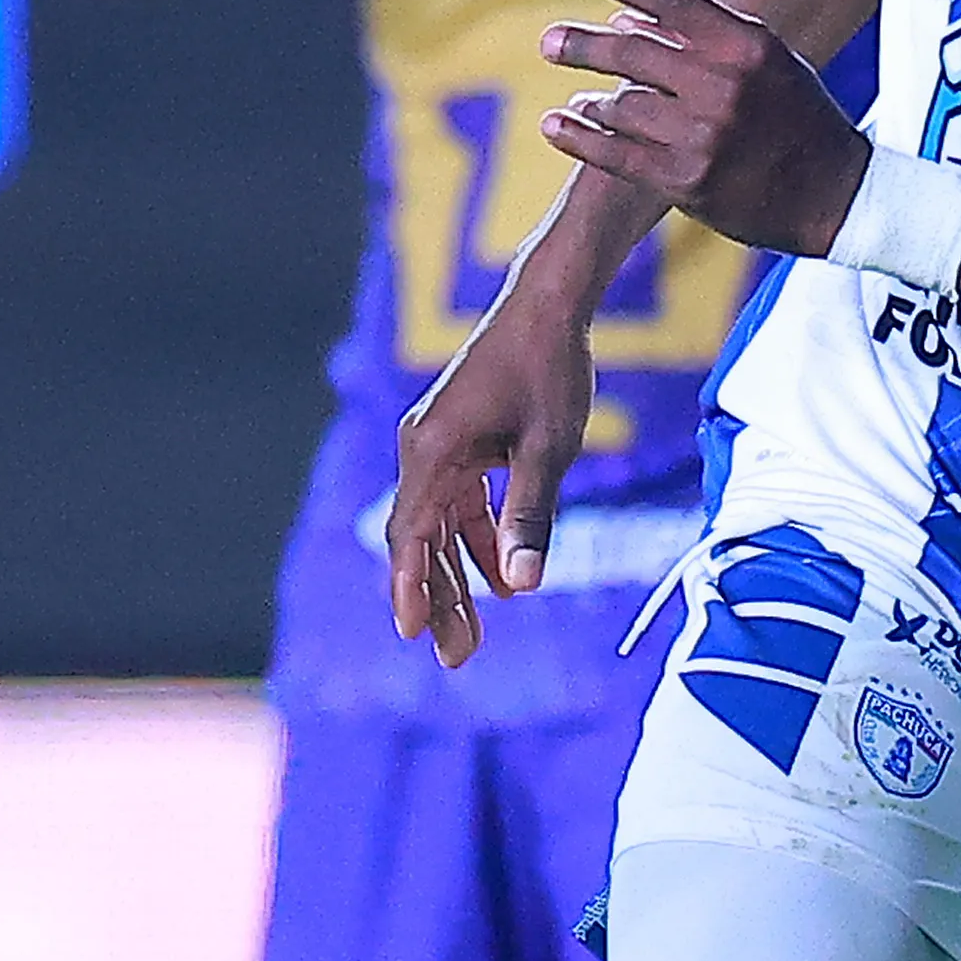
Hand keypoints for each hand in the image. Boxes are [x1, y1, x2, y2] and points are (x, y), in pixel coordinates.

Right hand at [386, 286, 596, 661]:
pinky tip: (502, 578)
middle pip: (420, 540)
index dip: (410, 588)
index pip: (410, 535)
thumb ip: (530, 517)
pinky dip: (477, 539)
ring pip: (440, 526)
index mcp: (432, 451)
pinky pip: (459, 502)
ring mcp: (438, 444)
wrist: (549, 303)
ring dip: (457, 576)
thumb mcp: (547, 449)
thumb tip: (523, 586)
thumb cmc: (550, 369)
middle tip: (457, 657)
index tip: (413, 633)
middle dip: (438, 599)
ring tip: (474, 632)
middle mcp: (423, 449)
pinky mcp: (460, 439)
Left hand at [541, 0, 870, 255]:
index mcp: (747, 46)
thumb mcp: (766, 64)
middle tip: (550, 42)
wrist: (833, 195)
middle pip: (631, 54)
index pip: (670, 0)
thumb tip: (622, 20)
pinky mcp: (687, 181)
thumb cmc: (796, 118)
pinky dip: (579, 137)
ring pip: (622, 105)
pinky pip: (616, 154)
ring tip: (579, 98)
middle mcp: (725, 86)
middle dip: (582, 45)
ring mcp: (704, 136)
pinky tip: (556, 124)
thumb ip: (700, 40)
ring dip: (592, 100)